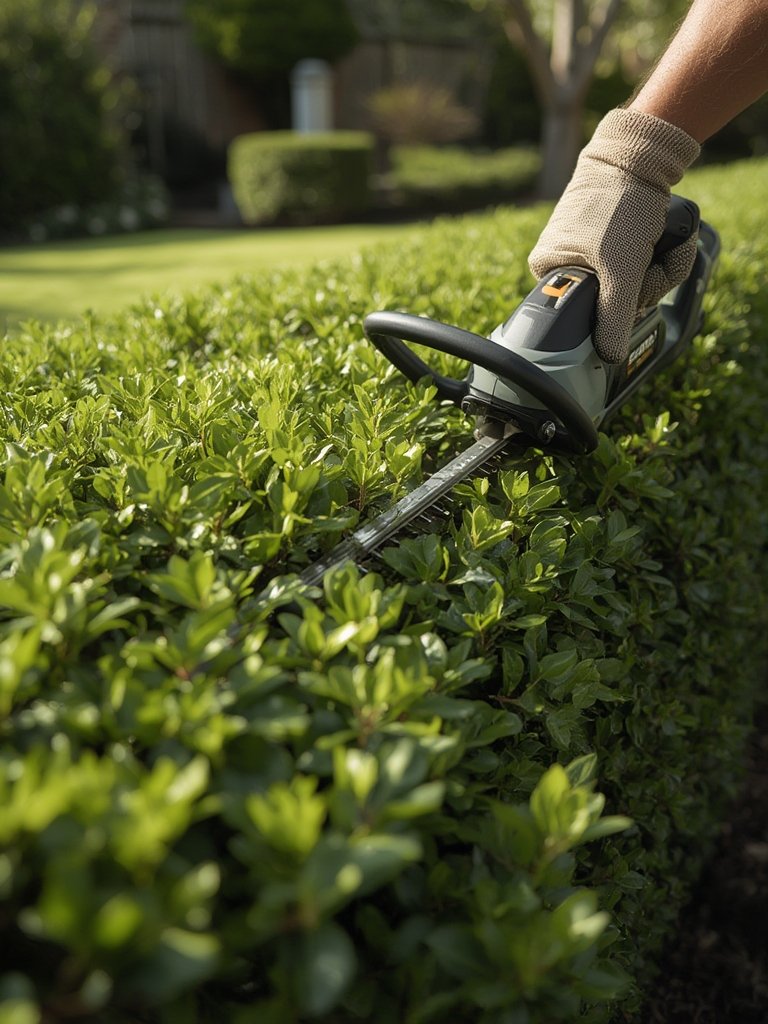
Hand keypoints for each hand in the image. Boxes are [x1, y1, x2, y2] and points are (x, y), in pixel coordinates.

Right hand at [528, 108, 699, 363]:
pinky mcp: (614, 238)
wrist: (638, 155)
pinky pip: (637, 263)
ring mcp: (590, 250)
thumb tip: (607, 357)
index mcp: (548, 269)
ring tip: (665, 244)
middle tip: (654, 260)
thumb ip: (613, 318)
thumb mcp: (619, 269)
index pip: (582, 314)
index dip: (616, 310)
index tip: (634, 289)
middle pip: (611, 300)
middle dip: (644, 284)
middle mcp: (565, 261)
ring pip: (630, 283)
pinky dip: (657, 254)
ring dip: (658, 269)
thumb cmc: (618, 206)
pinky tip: (663, 239)